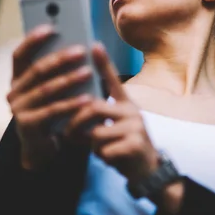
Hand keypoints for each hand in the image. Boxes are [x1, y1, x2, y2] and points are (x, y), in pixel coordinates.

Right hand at [6, 24, 94, 169]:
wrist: (43, 147)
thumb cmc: (54, 111)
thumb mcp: (55, 90)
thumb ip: (60, 71)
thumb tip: (81, 46)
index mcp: (18, 78)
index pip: (20, 54)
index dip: (33, 40)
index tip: (51, 27)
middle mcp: (14, 92)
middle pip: (36, 70)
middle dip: (60, 59)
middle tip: (81, 50)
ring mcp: (18, 109)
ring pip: (45, 90)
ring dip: (68, 80)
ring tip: (88, 72)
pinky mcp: (27, 125)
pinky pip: (52, 111)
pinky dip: (71, 103)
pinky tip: (88, 98)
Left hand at [63, 43, 159, 184]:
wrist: (147, 169)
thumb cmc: (123, 145)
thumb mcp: (113, 126)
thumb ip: (99, 115)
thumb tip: (76, 107)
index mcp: (125, 103)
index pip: (113, 79)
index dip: (103, 63)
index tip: (93, 45)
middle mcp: (132, 110)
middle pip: (93, 108)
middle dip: (75, 123)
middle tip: (68, 135)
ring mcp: (135, 126)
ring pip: (96, 132)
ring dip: (90, 145)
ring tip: (100, 149)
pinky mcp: (135, 144)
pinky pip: (104, 149)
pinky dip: (102, 157)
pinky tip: (112, 159)